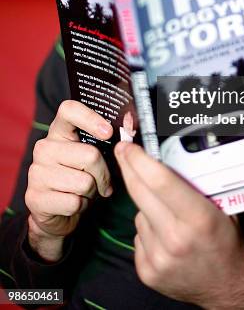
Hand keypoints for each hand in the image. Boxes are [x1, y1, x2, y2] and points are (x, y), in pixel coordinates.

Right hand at [25, 100, 112, 260]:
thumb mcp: (91, 156)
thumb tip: (129, 132)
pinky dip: (81, 206)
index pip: (69, 110)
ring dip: (92, 192)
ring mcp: (36, 172)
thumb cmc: (80, 176)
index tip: (108, 132)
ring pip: (84, 182)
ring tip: (84, 192)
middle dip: (103, 173)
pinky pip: (74, 202)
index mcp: (59, 131)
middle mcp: (44, 148)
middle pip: (90, 155)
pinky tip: (73, 203)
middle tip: (101, 181)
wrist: (55, 211)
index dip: (90, 118)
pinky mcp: (35, 198)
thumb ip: (106, 142)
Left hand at [115, 142, 243, 308]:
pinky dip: (148, 228)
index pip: (160, 180)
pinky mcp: (147, 271)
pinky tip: (165, 234)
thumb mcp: (223, 208)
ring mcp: (158, 257)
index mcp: (198, 218)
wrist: (228, 289)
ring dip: (147, 205)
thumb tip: (170, 156)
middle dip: (128, 167)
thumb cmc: (228, 243)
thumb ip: (198, 185)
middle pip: (140, 192)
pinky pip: (138, 235)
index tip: (129, 146)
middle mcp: (175, 238)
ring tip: (169, 213)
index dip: (140, 159)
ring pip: (139, 213)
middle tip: (124, 151)